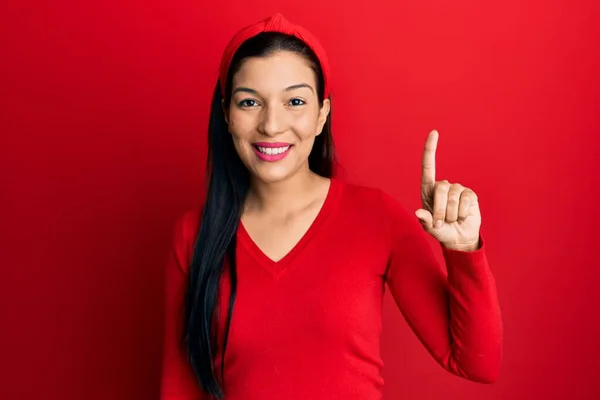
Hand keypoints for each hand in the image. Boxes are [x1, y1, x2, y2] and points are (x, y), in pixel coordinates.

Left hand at [415, 130, 481, 250]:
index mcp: (429, 190)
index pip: (428, 166)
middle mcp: (443, 186)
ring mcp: (458, 190)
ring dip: (451, 213)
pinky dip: (462, 212)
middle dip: (440, 209)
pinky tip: (462, 216)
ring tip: (452, 220)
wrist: (459, 238)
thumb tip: (418, 212)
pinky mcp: (470, 195)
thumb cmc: (441, 231)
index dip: (430, 149)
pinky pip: (466, 200)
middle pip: (441, 188)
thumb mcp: (430, 228)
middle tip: (440, 223)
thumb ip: (425, 221)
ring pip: (453, 196)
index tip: (434, 132)